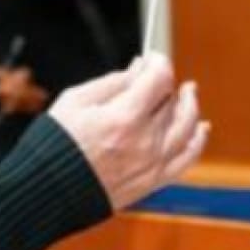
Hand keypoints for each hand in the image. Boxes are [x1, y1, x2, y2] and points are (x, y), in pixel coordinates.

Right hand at [48, 53, 209, 209]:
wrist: (49, 191)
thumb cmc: (54, 145)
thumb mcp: (75, 101)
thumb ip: (113, 82)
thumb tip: (138, 68)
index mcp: (123, 118)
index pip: (159, 79)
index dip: (159, 62)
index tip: (154, 57)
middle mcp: (144, 141)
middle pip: (172, 101)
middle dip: (167, 83)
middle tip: (159, 75)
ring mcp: (152, 163)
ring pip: (188, 127)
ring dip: (190, 105)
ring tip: (189, 93)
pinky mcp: (153, 181)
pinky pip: (188, 158)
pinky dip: (197, 140)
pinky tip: (200, 127)